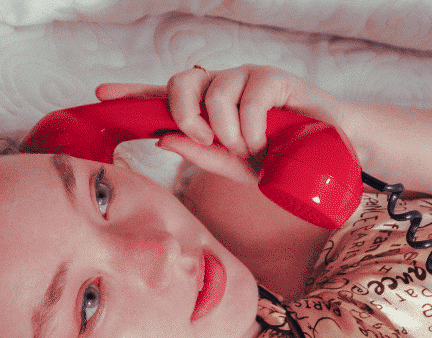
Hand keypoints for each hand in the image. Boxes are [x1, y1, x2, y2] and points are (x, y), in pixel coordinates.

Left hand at [96, 65, 349, 182]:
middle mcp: (221, 86)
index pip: (162, 95)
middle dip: (184, 115)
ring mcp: (246, 77)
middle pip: (180, 83)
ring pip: (212, 92)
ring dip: (224, 130)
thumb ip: (200, 153)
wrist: (330, 156)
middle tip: (207, 140)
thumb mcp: (233, 166)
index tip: (102, 94)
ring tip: (247, 147)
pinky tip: (263, 140)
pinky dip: (250, 127)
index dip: (132, 93)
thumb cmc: (279, 160)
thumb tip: (162, 138)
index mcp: (206, 108)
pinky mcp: (273, 77)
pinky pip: (247, 98)